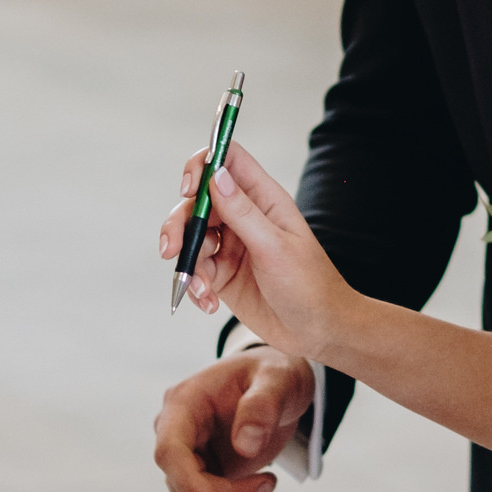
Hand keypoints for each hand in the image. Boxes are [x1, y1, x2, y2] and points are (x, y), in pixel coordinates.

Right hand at [152, 348, 317, 491]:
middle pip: (180, 483)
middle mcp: (178, 432)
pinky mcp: (204, 474)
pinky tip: (262, 484)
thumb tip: (246, 446)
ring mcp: (188, 456)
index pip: (170, 450)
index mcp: (184, 402)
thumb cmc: (274, 375)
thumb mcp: (278, 379)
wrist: (278, 385)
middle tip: (268, 484)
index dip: (186, 483)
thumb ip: (263, 405)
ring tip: (268, 481)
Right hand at [159, 142, 352, 360]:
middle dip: (180, 224)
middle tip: (172, 250)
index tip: (188, 189)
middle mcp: (243, 217)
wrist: (318, 330)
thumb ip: (242, 212)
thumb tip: (216, 175)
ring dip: (186, 262)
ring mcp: (230, 245)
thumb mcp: (274, 247)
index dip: (203, 165)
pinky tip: (209, 303)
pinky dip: (195, 286)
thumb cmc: (309, 284)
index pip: (227, 161)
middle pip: (197, 202)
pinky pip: (194, 271)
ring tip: (200, 288)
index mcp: (263, 199)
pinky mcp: (221, 274)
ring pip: (190, 238)